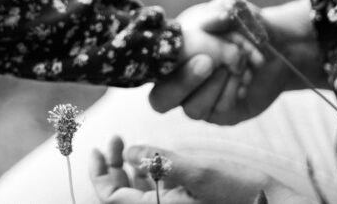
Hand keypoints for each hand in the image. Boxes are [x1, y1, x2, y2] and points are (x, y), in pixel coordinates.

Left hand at [90, 136, 294, 203]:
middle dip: (111, 167)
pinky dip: (144, 173)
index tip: (96, 149)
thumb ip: (162, 162)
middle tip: (113, 139)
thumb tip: (130, 151)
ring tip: (124, 143)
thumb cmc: (240, 192)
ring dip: (125, 169)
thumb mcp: (199, 172)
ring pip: (134, 194)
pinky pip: (152, 193)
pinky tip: (148, 155)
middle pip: (120, 196)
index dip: (98, 175)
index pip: (110, 199)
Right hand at [154, 0, 318, 124]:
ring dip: (214, 86)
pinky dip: (232, 90)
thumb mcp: (231, 12)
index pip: (146, 69)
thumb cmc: (242, 25)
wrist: (274, 45)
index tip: (182, 46)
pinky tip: (245, 75)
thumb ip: (220, 11)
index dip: (157, 62)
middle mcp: (177, 83)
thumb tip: (217, 17)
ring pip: (193, 109)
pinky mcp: (222, 114)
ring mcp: (198, 101)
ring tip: (237, 64)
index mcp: (168, 56)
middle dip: (182, 82)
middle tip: (208, 62)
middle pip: (160, 101)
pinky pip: (219, 110)